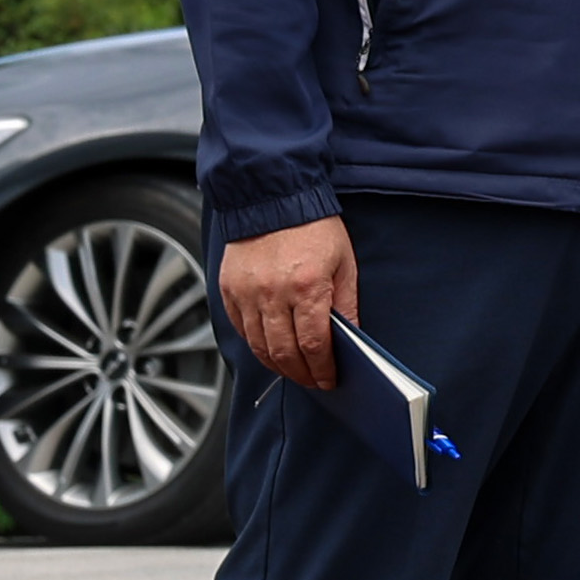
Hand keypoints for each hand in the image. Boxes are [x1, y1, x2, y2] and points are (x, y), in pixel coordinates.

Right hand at [221, 214, 358, 392]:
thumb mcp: (344, 263)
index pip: (314, 344)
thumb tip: (350, 338)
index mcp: (307, 287)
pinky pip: (239, 329)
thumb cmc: (315, 227)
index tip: (328, 379)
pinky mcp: (228, 289)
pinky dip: (254, 345)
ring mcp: (246, 293)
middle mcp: (272, 294)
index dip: (321, 368)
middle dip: (299, 374)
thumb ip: (346, 304)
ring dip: (276, 365)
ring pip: (258, 346)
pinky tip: (269, 349)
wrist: (273, 198)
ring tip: (292, 370)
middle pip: (283, 352)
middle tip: (311, 381)